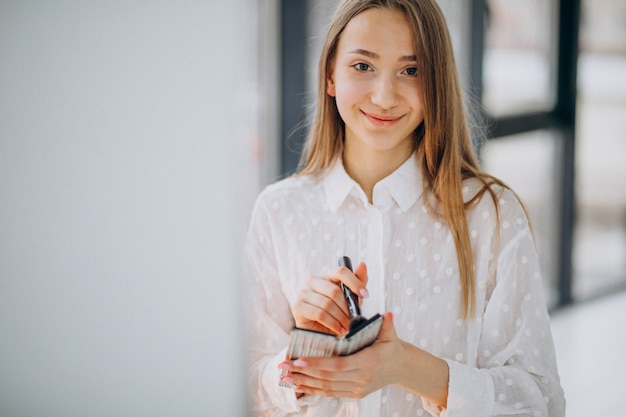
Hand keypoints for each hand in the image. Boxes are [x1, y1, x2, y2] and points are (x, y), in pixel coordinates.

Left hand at [279, 312, 404, 398]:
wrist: (400, 367)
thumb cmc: (391, 346)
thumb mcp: (390, 334)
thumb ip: (386, 324)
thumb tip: (387, 313)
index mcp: (368, 362)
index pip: (338, 365)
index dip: (317, 363)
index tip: (299, 359)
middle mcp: (361, 378)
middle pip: (327, 377)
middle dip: (303, 372)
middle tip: (284, 367)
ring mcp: (357, 388)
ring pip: (326, 387)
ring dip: (305, 382)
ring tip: (286, 377)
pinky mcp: (355, 394)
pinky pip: (331, 393)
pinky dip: (314, 390)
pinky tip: (300, 386)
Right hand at [291, 261, 368, 334]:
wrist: (323, 334)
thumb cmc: (337, 314)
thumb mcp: (351, 298)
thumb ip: (358, 281)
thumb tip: (362, 264)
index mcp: (326, 275)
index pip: (340, 272)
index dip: (354, 282)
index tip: (365, 294)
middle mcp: (313, 280)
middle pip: (334, 290)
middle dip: (347, 307)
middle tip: (354, 318)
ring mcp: (303, 293)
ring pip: (327, 304)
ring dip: (340, 318)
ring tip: (347, 326)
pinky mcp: (297, 307)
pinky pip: (319, 314)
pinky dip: (332, 323)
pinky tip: (338, 329)